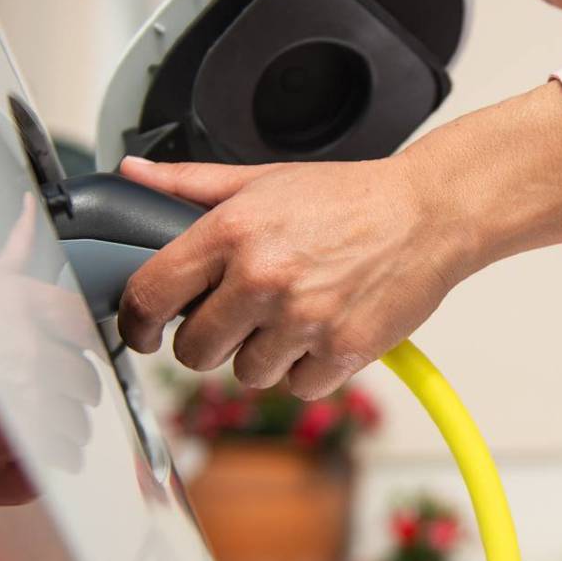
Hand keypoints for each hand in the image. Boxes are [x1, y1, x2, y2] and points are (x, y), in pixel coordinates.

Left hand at [116, 83, 561, 398]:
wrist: (428, 213)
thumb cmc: (349, 197)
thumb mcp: (263, 179)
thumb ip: (190, 185)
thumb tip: (133, 173)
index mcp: (232, 231)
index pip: (149, 295)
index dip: (137, 322)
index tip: (144, 330)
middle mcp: (263, 277)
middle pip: (195, 349)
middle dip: (210, 339)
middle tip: (239, 315)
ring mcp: (303, 319)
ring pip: (247, 373)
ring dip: (263, 354)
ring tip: (293, 315)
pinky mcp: (341, 352)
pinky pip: (297, 387)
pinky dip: (307, 369)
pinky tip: (323, 330)